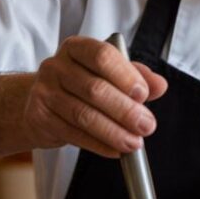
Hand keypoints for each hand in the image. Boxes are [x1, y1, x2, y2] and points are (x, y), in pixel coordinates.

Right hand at [24, 36, 167, 157]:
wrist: (41, 103)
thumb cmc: (80, 85)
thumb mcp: (108, 74)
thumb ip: (136, 77)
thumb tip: (160, 85)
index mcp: (76, 48)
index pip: (102, 56)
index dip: (125, 76)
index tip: (143, 95)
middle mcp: (56, 66)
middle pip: (94, 89)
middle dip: (125, 111)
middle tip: (147, 126)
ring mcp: (44, 92)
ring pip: (83, 115)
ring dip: (113, 132)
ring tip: (134, 143)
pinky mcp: (39, 117)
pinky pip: (73, 134)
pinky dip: (98, 145)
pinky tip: (115, 150)